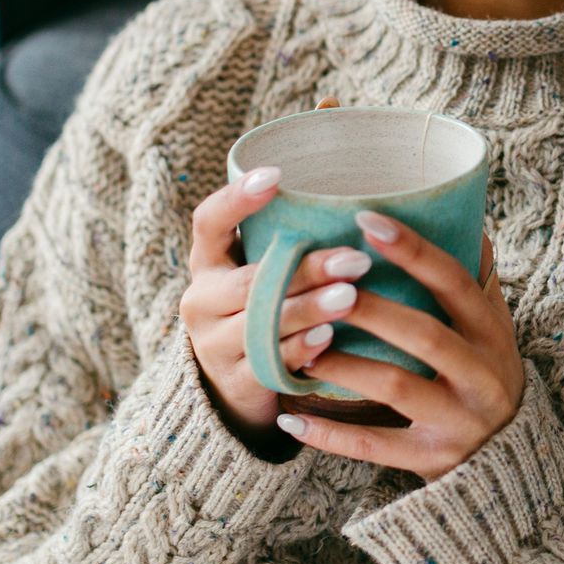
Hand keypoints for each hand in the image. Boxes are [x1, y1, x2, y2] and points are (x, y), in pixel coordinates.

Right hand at [180, 164, 373, 455]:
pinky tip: (330, 338)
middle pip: (249, 281)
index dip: (236, 199)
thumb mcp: (262, 274)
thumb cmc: (263, 309)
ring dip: (308, 309)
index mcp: (208, 264)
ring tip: (348, 298)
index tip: (276, 175)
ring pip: (260, 324)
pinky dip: (300, 350)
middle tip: (354, 260)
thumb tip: (361, 206)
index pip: (208, 223)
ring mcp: (215, 345)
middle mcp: (202, 301)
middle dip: (305, 269)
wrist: (236, 387)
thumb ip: (288, 245)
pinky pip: (268, 364)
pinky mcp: (234, 383)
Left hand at [274, 211, 523, 482]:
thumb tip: (462, 216)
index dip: (413, 251)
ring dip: (345, 366)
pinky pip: (376, 446)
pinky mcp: (434, 459)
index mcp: (492, 333)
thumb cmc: (489, 372)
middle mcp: (481, 374)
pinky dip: (331, 434)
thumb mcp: (496, 326)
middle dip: (371, 310)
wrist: (513, 456)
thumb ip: (477, 279)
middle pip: (424, 335)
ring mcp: (459, 420)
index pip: (455, 283)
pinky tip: (290, 416)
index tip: (367, 221)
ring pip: (396, 388)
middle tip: (324, 288)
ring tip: (301, 348)